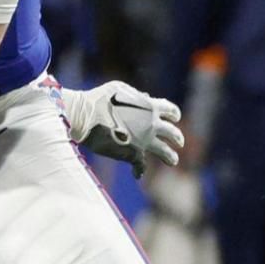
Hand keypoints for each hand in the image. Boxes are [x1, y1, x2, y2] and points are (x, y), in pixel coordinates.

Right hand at [61, 81, 183, 176]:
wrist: (85, 116)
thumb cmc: (98, 100)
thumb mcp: (119, 89)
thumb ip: (136, 95)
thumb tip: (145, 99)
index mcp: (150, 107)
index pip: (171, 110)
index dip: (174, 114)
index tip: (175, 118)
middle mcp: (151, 124)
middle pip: (173, 133)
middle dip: (177, 138)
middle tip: (179, 143)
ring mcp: (144, 140)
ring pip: (165, 151)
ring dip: (170, 157)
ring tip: (173, 161)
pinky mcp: (133, 153)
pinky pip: (140, 165)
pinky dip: (138, 170)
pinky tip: (137, 174)